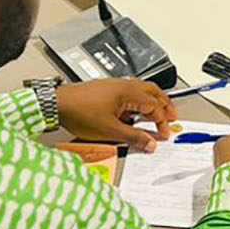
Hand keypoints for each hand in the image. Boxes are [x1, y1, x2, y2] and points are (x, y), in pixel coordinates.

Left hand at [55, 79, 175, 150]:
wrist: (57, 104)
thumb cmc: (79, 112)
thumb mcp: (110, 131)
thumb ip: (133, 137)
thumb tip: (150, 143)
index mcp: (128, 92)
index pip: (154, 107)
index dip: (162, 122)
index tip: (163, 135)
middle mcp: (124, 85)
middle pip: (153, 92)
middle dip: (164, 105)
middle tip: (172, 116)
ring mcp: (114, 86)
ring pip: (141, 90)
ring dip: (152, 102)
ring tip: (156, 114)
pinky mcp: (106, 90)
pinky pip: (129, 93)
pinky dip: (138, 102)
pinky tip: (133, 115)